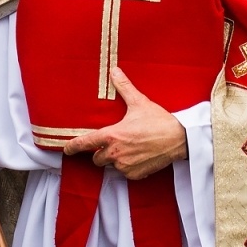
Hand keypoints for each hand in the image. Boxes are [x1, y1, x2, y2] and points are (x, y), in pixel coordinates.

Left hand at [63, 67, 187, 179]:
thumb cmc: (158, 121)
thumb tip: (114, 71)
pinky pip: (125, 173)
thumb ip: (124, 88)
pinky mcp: (135, 174)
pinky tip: (138, 156)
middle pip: (97, 158)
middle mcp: (115, 153)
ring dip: (115, 159)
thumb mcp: (139, 102)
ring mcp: (125, 165)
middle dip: (101, 152)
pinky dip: (129, 166)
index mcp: (111, 136)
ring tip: (129, 149)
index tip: (67, 149)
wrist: (179, 138)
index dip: (73, 147)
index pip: (85, 143)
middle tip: (113, 143)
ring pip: (111, 166)